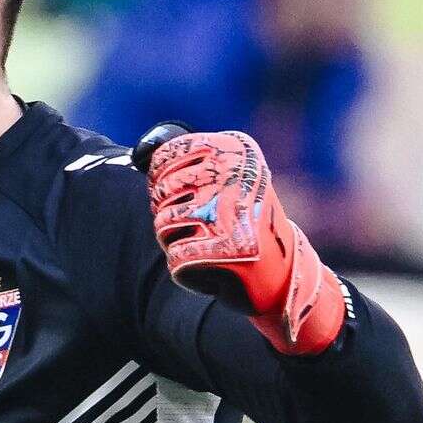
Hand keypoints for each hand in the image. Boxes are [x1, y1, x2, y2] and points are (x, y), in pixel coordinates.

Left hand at [137, 127, 346, 355]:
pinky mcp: (226, 249)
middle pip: (160, 193)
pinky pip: (175, 258)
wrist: (280, 272)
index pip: (165, 156)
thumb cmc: (241, 223)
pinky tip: (212, 266)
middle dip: (168, 215)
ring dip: (175, 241)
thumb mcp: (224, 180)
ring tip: (205, 244)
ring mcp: (230, 211)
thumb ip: (186, 163)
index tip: (174, 193)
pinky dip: (186, 268)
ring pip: (162, 225)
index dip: (158, 180)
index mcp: (235, 150)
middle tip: (199, 227)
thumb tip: (141, 151)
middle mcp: (234, 175)